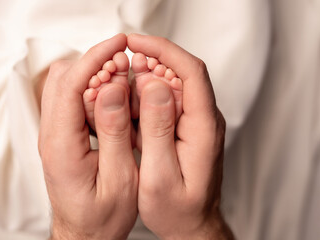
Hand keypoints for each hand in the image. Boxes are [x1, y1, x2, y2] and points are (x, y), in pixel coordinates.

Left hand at [38, 34, 137, 239]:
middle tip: (127, 63)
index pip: (69, 86)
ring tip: (124, 79)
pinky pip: (73, 100)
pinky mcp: (64, 135)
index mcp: (62, 146)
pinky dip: (94, 89)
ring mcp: (56, 134)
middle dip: (96, 62)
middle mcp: (52, 136)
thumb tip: (114, 89)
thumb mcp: (119, 178)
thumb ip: (115, 132)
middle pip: (63, 79)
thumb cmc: (102, 216)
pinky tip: (115, 97)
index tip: (119, 45)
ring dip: (95, 74)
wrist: (85, 234)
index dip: (95, 58)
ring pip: (66, 85)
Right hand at [128, 34, 233, 238]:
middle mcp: (203, 119)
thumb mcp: (161, 175)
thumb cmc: (178, 209)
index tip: (135, 42)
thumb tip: (152, 86)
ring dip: (142, 78)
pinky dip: (143, 97)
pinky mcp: (184, 128)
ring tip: (116, 84)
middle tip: (118, 63)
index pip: (191, 71)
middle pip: (180, 73)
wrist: (192, 225)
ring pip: (169, 86)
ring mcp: (194, 122)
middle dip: (149, 60)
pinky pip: (164, 102)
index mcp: (203, 127)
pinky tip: (125, 104)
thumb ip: (157, 130)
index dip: (163, 50)